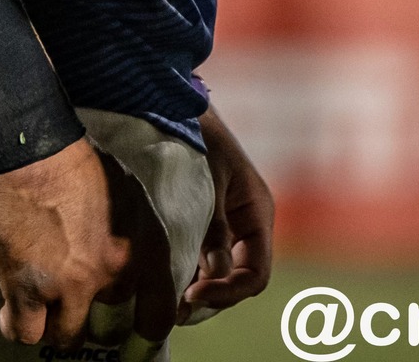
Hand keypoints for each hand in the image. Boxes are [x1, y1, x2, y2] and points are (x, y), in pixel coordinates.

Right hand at [0, 135, 172, 348]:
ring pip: (65, 338)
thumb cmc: (81, 164)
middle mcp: (113, 274)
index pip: (158, 317)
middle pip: (106, 330)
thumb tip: (127, 272)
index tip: (133, 334)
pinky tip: (15, 308)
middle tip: (73, 301)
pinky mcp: (28, 290)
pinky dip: (18, 324)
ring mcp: (70, 286)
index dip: (144, 332)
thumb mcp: (128, 197)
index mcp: (144, 248)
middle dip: (89, 317)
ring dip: (54, 324)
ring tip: (44, 304)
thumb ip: (130, 241)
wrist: (35, 150)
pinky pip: (25, 334)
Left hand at [180, 106, 274, 320]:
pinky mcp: (205, 225)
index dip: (228, 292)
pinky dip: (185, 274)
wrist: (178, 109)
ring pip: (218, 275)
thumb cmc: (199, 138)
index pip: (255, 273)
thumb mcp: (207, 183)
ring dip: (195, 289)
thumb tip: (215, 274)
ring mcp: (227, 227)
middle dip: (210, 297)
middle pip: (237, 280)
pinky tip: (161, 278)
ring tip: (163, 299)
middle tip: (172, 309)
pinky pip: (201, 261)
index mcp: (257, 214)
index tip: (192, 296)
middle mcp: (246, 226)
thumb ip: (213, 229)